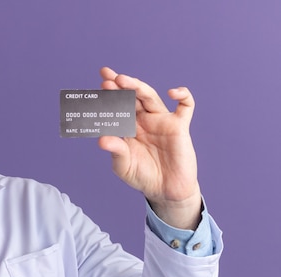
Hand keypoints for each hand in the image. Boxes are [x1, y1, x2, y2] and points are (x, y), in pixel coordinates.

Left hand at [97, 67, 201, 228]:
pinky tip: (173, 92)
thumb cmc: (142, 176)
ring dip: (138, 87)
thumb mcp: (124, 166)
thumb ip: (116, 152)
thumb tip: (102, 140)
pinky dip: (183, 96)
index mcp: (128, 128)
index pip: (117, 108)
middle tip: (107, 78)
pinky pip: (186, 106)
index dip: (109, 97)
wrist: (164, 190)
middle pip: (132, 98)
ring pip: (151, 97)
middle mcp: (144, 121)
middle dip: (119, 86)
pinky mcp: (179, 127)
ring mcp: (161, 121)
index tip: (99, 86)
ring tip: (123, 80)